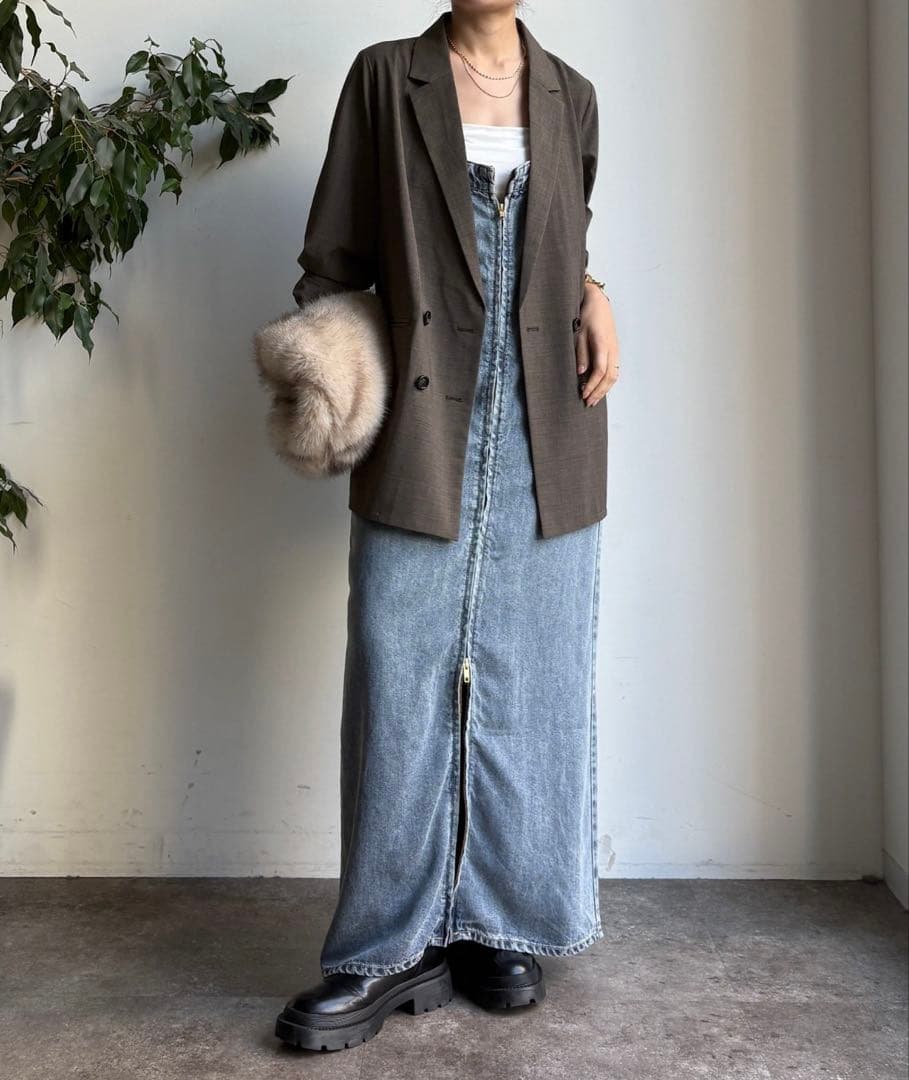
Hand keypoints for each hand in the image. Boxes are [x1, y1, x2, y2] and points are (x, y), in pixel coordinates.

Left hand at [576, 284, 619, 405]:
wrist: (598, 302)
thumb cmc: (587, 315)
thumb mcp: (578, 333)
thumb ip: (581, 353)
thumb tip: (581, 372)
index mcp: (603, 344)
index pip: (600, 371)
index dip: (592, 385)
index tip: (583, 394)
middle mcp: (612, 349)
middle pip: (609, 377)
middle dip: (599, 392)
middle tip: (588, 402)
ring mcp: (615, 350)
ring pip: (614, 375)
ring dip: (604, 389)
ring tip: (593, 399)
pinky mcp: (614, 351)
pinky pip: (614, 370)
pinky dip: (607, 382)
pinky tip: (599, 388)